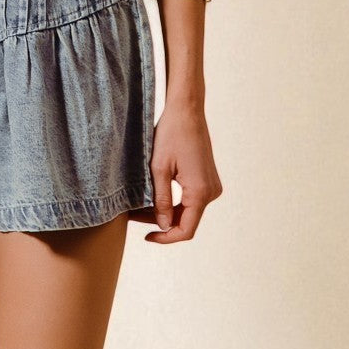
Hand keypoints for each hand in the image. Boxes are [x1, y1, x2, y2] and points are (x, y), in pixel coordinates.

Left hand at [127, 101, 222, 242]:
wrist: (186, 110)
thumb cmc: (171, 134)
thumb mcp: (159, 168)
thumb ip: (162, 200)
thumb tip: (164, 226)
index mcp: (201, 192)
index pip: (185, 230)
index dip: (166, 238)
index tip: (147, 236)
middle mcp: (211, 192)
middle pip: (187, 221)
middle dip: (162, 223)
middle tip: (136, 216)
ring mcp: (212, 186)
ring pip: (189, 211)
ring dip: (168, 212)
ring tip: (142, 206)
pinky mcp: (208, 179)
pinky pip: (192, 199)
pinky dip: (175, 202)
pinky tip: (155, 197)